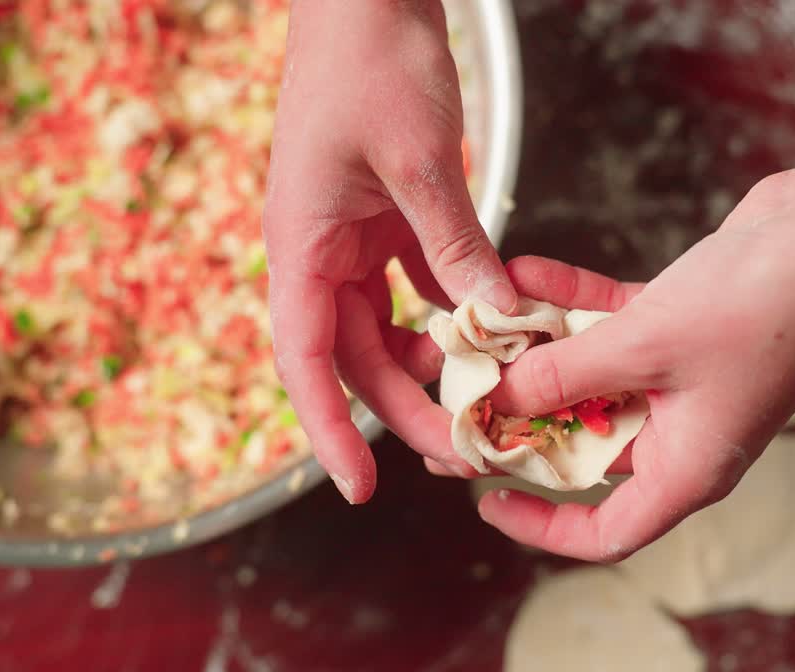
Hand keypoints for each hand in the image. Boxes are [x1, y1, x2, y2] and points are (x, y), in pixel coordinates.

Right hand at [263, 1, 516, 502]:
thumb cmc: (373, 60)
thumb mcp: (422, 164)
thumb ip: (454, 248)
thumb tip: (494, 325)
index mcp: (301, 245)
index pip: (306, 360)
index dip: (328, 430)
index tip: (358, 487)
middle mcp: (318, 251)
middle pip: (358, 356)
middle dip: (409, 407)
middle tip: (468, 447)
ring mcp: (350, 236)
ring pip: (389, 326)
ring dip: (435, 361)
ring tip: (486, 394)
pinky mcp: (385, 217)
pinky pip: (416, 283)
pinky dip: (452, 309)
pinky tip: (492, 328)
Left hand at [464, 129, 794, 561]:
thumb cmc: (759, 307)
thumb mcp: (644, 348)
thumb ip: (564, 376)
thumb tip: (497, 401)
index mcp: (688, 468)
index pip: (606, 531)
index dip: (542, 524)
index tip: (488, 498)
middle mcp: (684, 432)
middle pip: (582, 446)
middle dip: (521, 419)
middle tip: (460, 395)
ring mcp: (682, 378)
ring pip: (589, 378)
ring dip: (537, 351)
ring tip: (477, 325)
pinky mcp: (681, 327)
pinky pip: (608, 327)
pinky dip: (568, 305)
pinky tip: (521, 271)